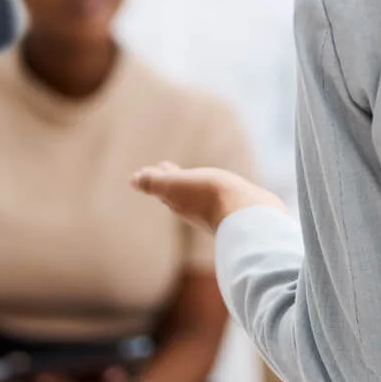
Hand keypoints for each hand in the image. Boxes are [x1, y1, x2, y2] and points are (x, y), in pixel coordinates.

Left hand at [132, 162, 283, 233]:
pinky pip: (219, 197)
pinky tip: (223, 189)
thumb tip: (133, 180)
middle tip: (167, 169)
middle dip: (173, 181)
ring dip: (192, 186)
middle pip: (178, 193)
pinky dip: (213, 190)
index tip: (151, 170)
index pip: (163, 189)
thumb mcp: (175, 185)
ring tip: (192, 177)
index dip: (157, 178)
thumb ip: (154, 182)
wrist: (247, 212)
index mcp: (177, 201)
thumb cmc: (210, 195)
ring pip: (198, 196)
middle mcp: (194, 208)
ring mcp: (215, 209)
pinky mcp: (234, 209)